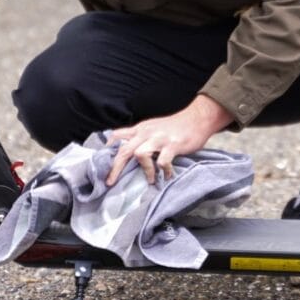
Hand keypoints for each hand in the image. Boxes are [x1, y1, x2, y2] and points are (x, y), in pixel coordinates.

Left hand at [106, 95, 233, 185]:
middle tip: (110, 182)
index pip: (117, 136)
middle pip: (124, 150)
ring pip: (140, 154)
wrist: (197, 118)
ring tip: (150, 179)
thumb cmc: (176, 126)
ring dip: (144, 169)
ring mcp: (159, 138)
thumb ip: (142, 137)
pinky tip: (168, 176)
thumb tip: (130, 153)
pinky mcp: (172, 145)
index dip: (107, 149)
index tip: (102, 163)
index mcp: (140, 129)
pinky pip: (162, 162)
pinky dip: (164, 171)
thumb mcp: (154, 128)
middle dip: (115, 167)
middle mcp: (146, 132)